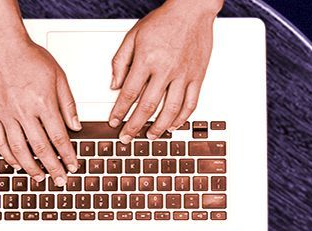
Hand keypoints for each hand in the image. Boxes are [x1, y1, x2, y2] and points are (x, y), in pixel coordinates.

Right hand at [0, 28, 78, 180]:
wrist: (3, 46)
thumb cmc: (29, 57)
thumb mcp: (58, 77)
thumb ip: (67, 104)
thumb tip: (75, 126)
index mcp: (42, 102)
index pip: (58, 137)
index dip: (67, 155)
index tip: (73, 165)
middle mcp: (23, 110)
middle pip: (41, 148)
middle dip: (53, 168)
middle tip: (60, 180)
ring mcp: (5, 114)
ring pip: (19, 149)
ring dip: (31, 167)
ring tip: (40, 177)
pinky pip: (0, 141)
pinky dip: (9, 156)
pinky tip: (17, 163)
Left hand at [109, 0, 220, 140]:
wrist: (191, 10)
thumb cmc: (163, 21)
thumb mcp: (133, 36)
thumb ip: (120, 61)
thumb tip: (114, 85)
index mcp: (147, 59)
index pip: (129, 93)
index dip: (119, 112)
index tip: (114, 122)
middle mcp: (166, 69)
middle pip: (147, 106)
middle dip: (134, 126)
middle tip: (127, 138)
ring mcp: (184, 74)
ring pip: (171, 109)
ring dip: (158, 127)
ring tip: (150, 136)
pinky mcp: (198, 76)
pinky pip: (191, 103)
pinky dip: (182, 118)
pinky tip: (173, 125)